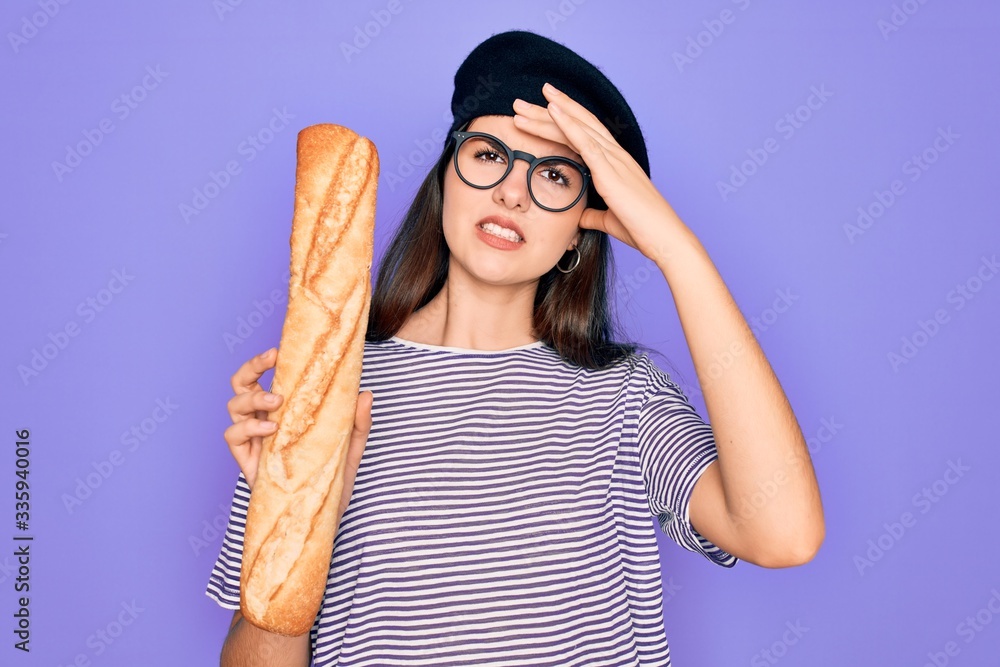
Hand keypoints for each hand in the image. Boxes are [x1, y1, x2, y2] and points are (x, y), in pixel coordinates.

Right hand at [224, 347, 373, 526]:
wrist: (322, 521)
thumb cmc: (331, 483)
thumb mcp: (350, 450)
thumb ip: (357, 424)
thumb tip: (367, 394)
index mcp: (284, 413)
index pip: (267, 377)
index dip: (267, 360)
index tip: (280, 348)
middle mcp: (264, 423)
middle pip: (241, 384)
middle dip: (250, 367)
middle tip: (271, 359)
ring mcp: (254, 442)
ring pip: (233, 405)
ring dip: (252, 397)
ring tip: (276, 403)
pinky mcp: (247, 463)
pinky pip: (233, 436)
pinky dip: (248, 427)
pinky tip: (271, 429)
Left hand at [512, 82, 683, 262]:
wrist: (664, 238)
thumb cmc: (642, 230)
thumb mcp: (610, 219)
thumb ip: (594, 214)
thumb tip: (580, 217)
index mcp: (614, 163)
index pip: (583, 133)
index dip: (561, 119)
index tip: (539, 110)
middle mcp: (614, 154)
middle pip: (576, 123)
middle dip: (546, 111)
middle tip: (519, 102)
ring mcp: (613, 159)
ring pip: (576, 126)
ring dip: (548, 113)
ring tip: (521, 103)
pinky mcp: (611, 170)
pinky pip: (586, 141)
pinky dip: (567, 124)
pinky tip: (551, 110)